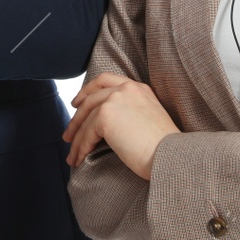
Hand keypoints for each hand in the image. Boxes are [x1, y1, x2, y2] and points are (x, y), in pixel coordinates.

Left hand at [62, 71, 178, 178]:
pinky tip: (78, 159)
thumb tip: (105, 123)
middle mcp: (126, 88)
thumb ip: (128, 112)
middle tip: (68, 133)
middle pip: (91, 98)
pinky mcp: (105, 116)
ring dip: (76, 138)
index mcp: (138, 87)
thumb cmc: (165, 148)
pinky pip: (86, 133)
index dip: (88, 90)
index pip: (106, 80)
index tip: (77, 102)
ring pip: (86, 118)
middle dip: (77, 117)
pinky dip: (80, 147)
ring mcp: (115, 99)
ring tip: (72, 154)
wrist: (171, 157)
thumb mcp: (147, 119)